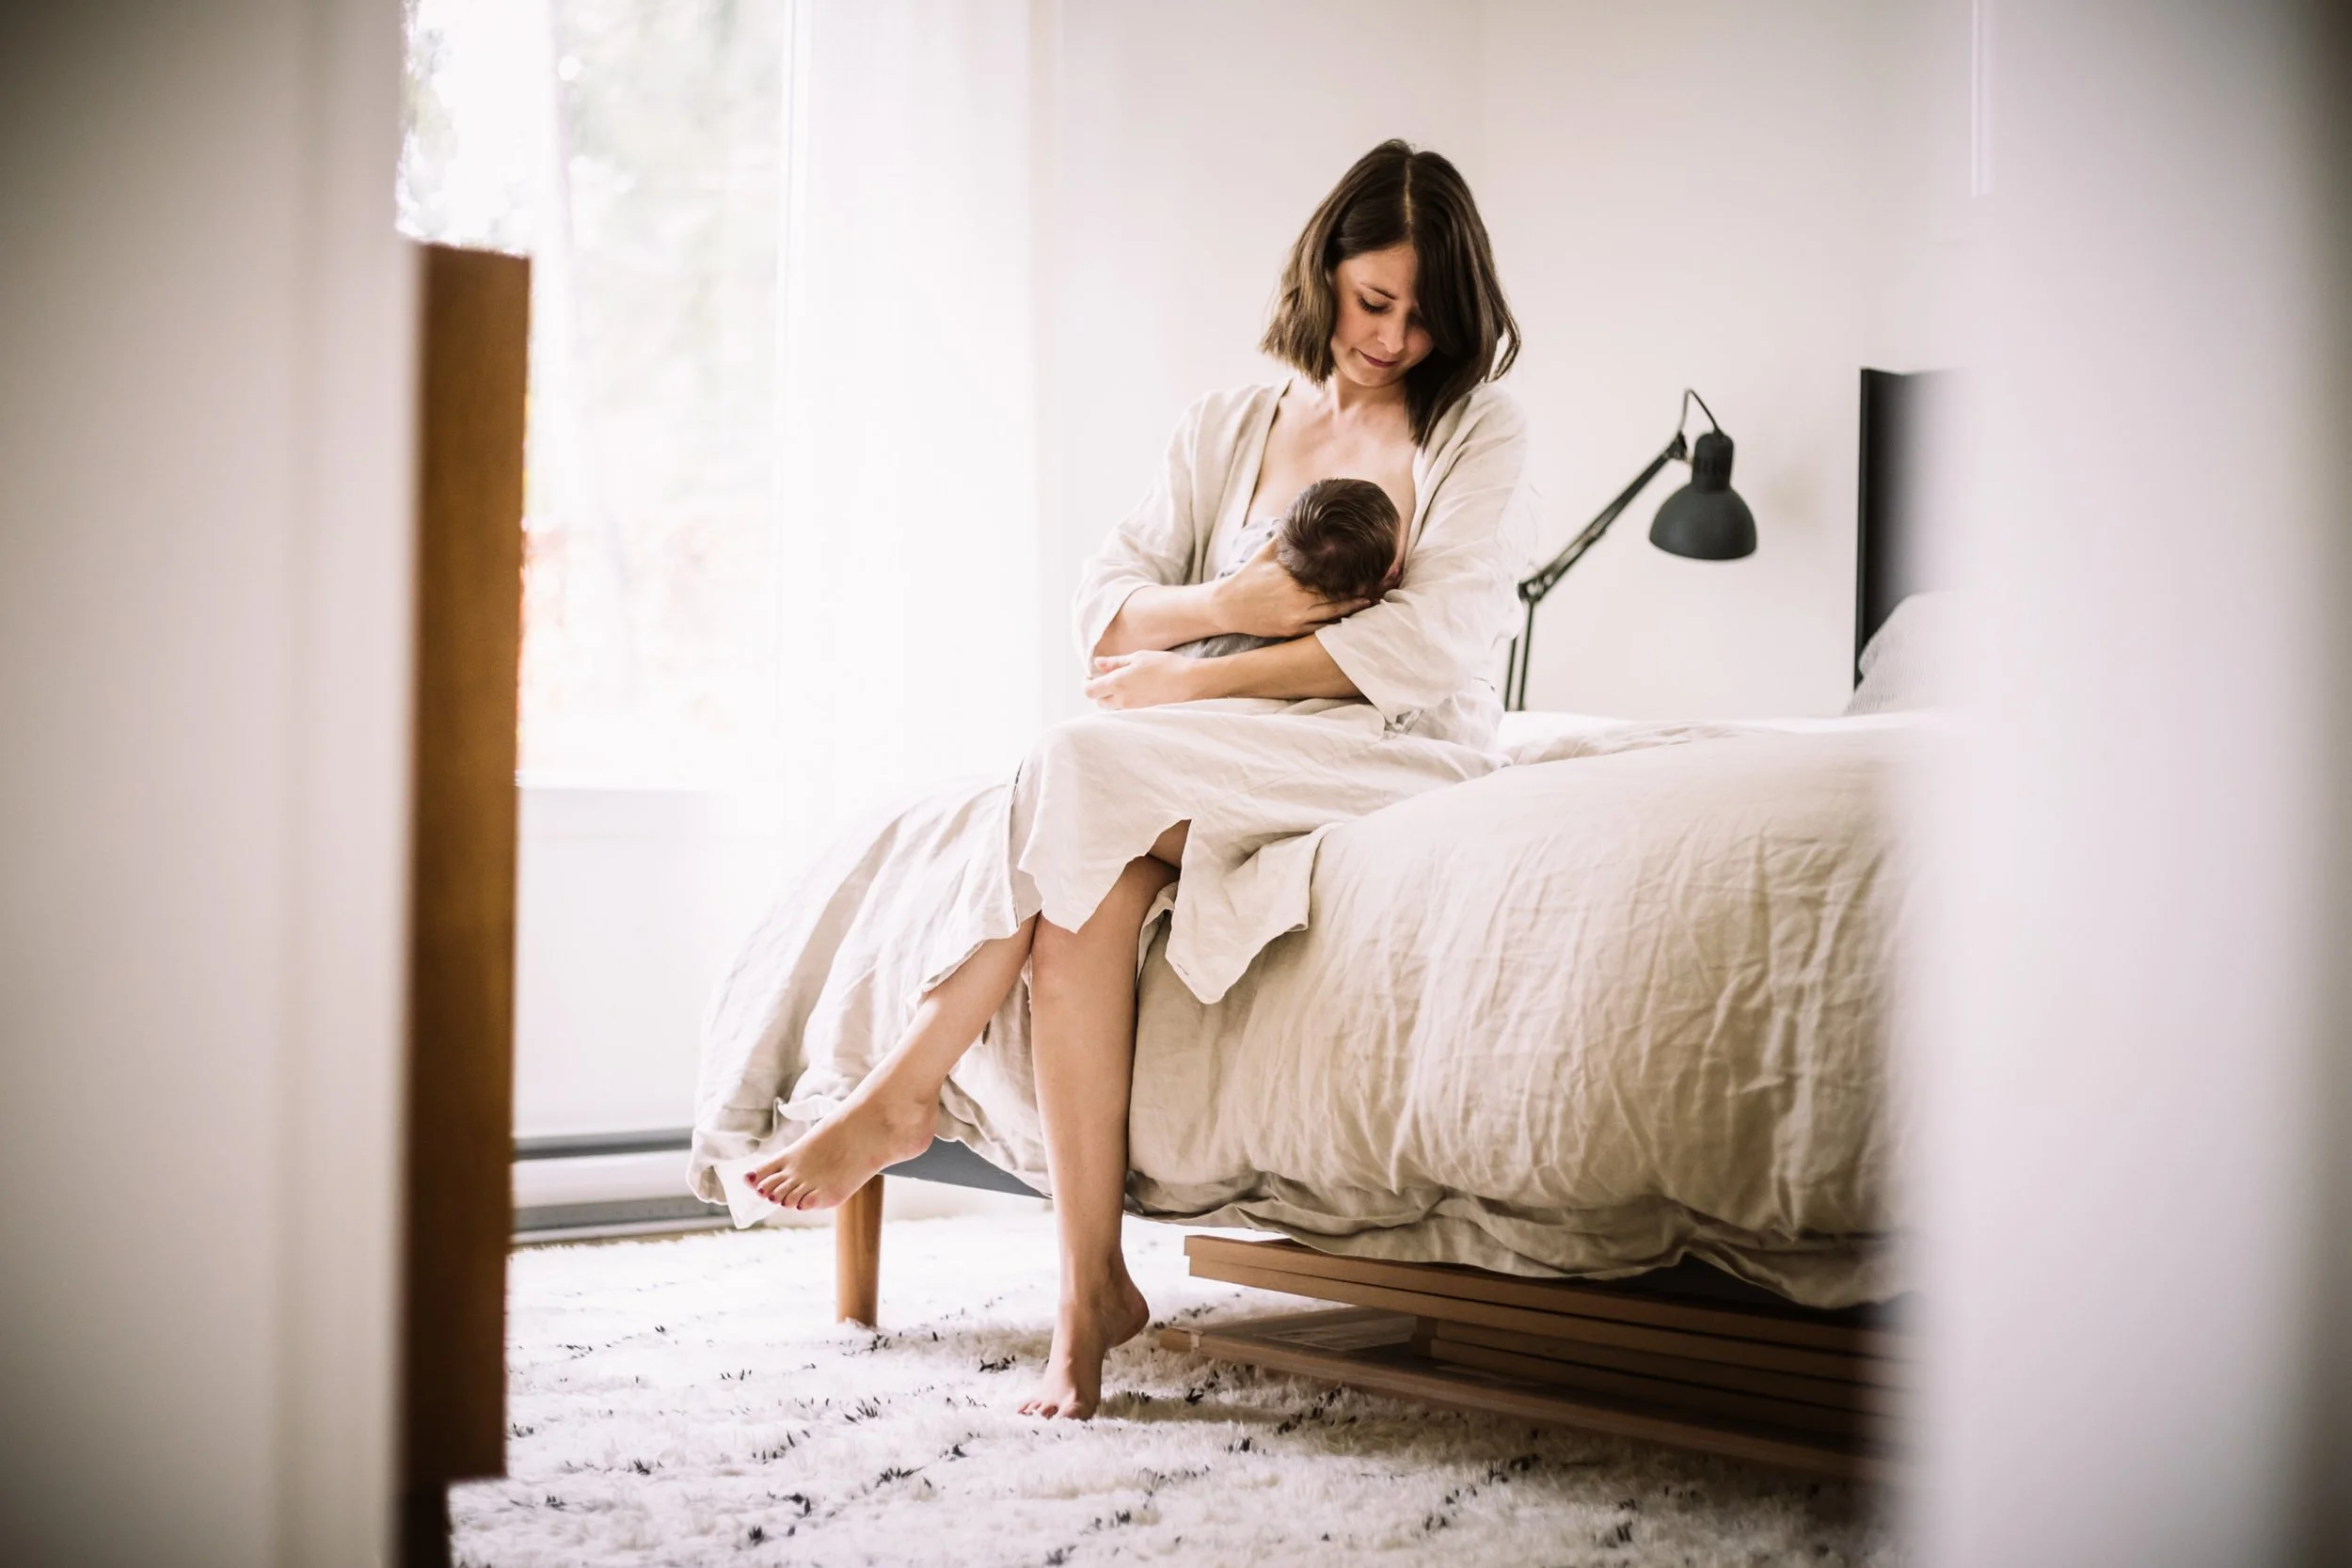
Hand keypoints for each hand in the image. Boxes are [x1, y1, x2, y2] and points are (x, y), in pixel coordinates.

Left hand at [1084, 650, 1201, 709]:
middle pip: (1099, 701)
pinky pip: (1125, 710)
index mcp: (1117, 683)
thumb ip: (1115, 662)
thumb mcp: (1138, 657)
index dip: (1086, 683)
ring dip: (1110, 697)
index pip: (1089, 691)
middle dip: (1098, 690)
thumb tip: (1098, 664)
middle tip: (1106, 678)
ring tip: (1122, 684)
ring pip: (1111, 707)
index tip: (1090, 676)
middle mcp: (1121, 700)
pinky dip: (1123, 702)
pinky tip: (1135, 691)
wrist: (1189, 684)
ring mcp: (1132, 709)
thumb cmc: (1164, 666)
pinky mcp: (1142, 713)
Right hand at [1210, 541, 1370, 638]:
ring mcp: (1296, 618)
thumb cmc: (1248, 575)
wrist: (1227, 606)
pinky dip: (1336, 624)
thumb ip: (1285, 537)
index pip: (1329, 576)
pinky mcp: (1292, 631)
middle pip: (1337, 596)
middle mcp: (1297, 599)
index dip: (1351, 574)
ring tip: (1373, 602)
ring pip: (1333, 615)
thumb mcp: (1265, 552)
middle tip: (1381, 585)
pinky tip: (1350, 619)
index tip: (1369, 567)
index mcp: (1293, 578)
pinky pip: (1321, 629)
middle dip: (1359, 591)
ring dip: (1353, 609)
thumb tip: (1299, 516)